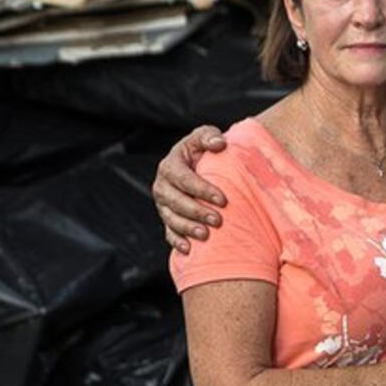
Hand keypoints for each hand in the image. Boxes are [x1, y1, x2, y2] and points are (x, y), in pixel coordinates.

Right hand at [156, 126, 228, 246]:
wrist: (199, 165)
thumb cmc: (203, 149)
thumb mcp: (205, 136)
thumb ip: (210, 136)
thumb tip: (219, 144)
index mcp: (170, 165)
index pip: (184, 179)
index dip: (202, 190)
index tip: (223, 200)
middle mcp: (162, 186)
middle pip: (176, 202)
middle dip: (196, 212)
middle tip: (218, 220)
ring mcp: (163, 204)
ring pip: (171, 219)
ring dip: (188, 228)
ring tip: (206, 235)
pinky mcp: (167, 218)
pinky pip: (168, 232)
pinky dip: (177, 241)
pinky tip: (189, 249)